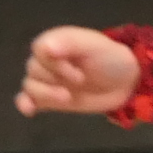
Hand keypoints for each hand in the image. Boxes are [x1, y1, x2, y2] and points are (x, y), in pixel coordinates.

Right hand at [15, 26, 145, 116]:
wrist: (126, 81)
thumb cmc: (110, 58)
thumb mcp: (93, 44)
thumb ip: (69, 42)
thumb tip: (44, 47)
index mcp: (56, 42)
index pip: (39, 50)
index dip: (54, 64)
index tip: (77, 72)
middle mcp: (48, 61)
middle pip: (33, 69)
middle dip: (53, 78)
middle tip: (80, 81)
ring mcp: (48, 81)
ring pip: (30, 85)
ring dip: (44, 93)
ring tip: (67, 97)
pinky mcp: (49, 99)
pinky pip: (27, 100)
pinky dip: (25, 104)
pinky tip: (30, 110)